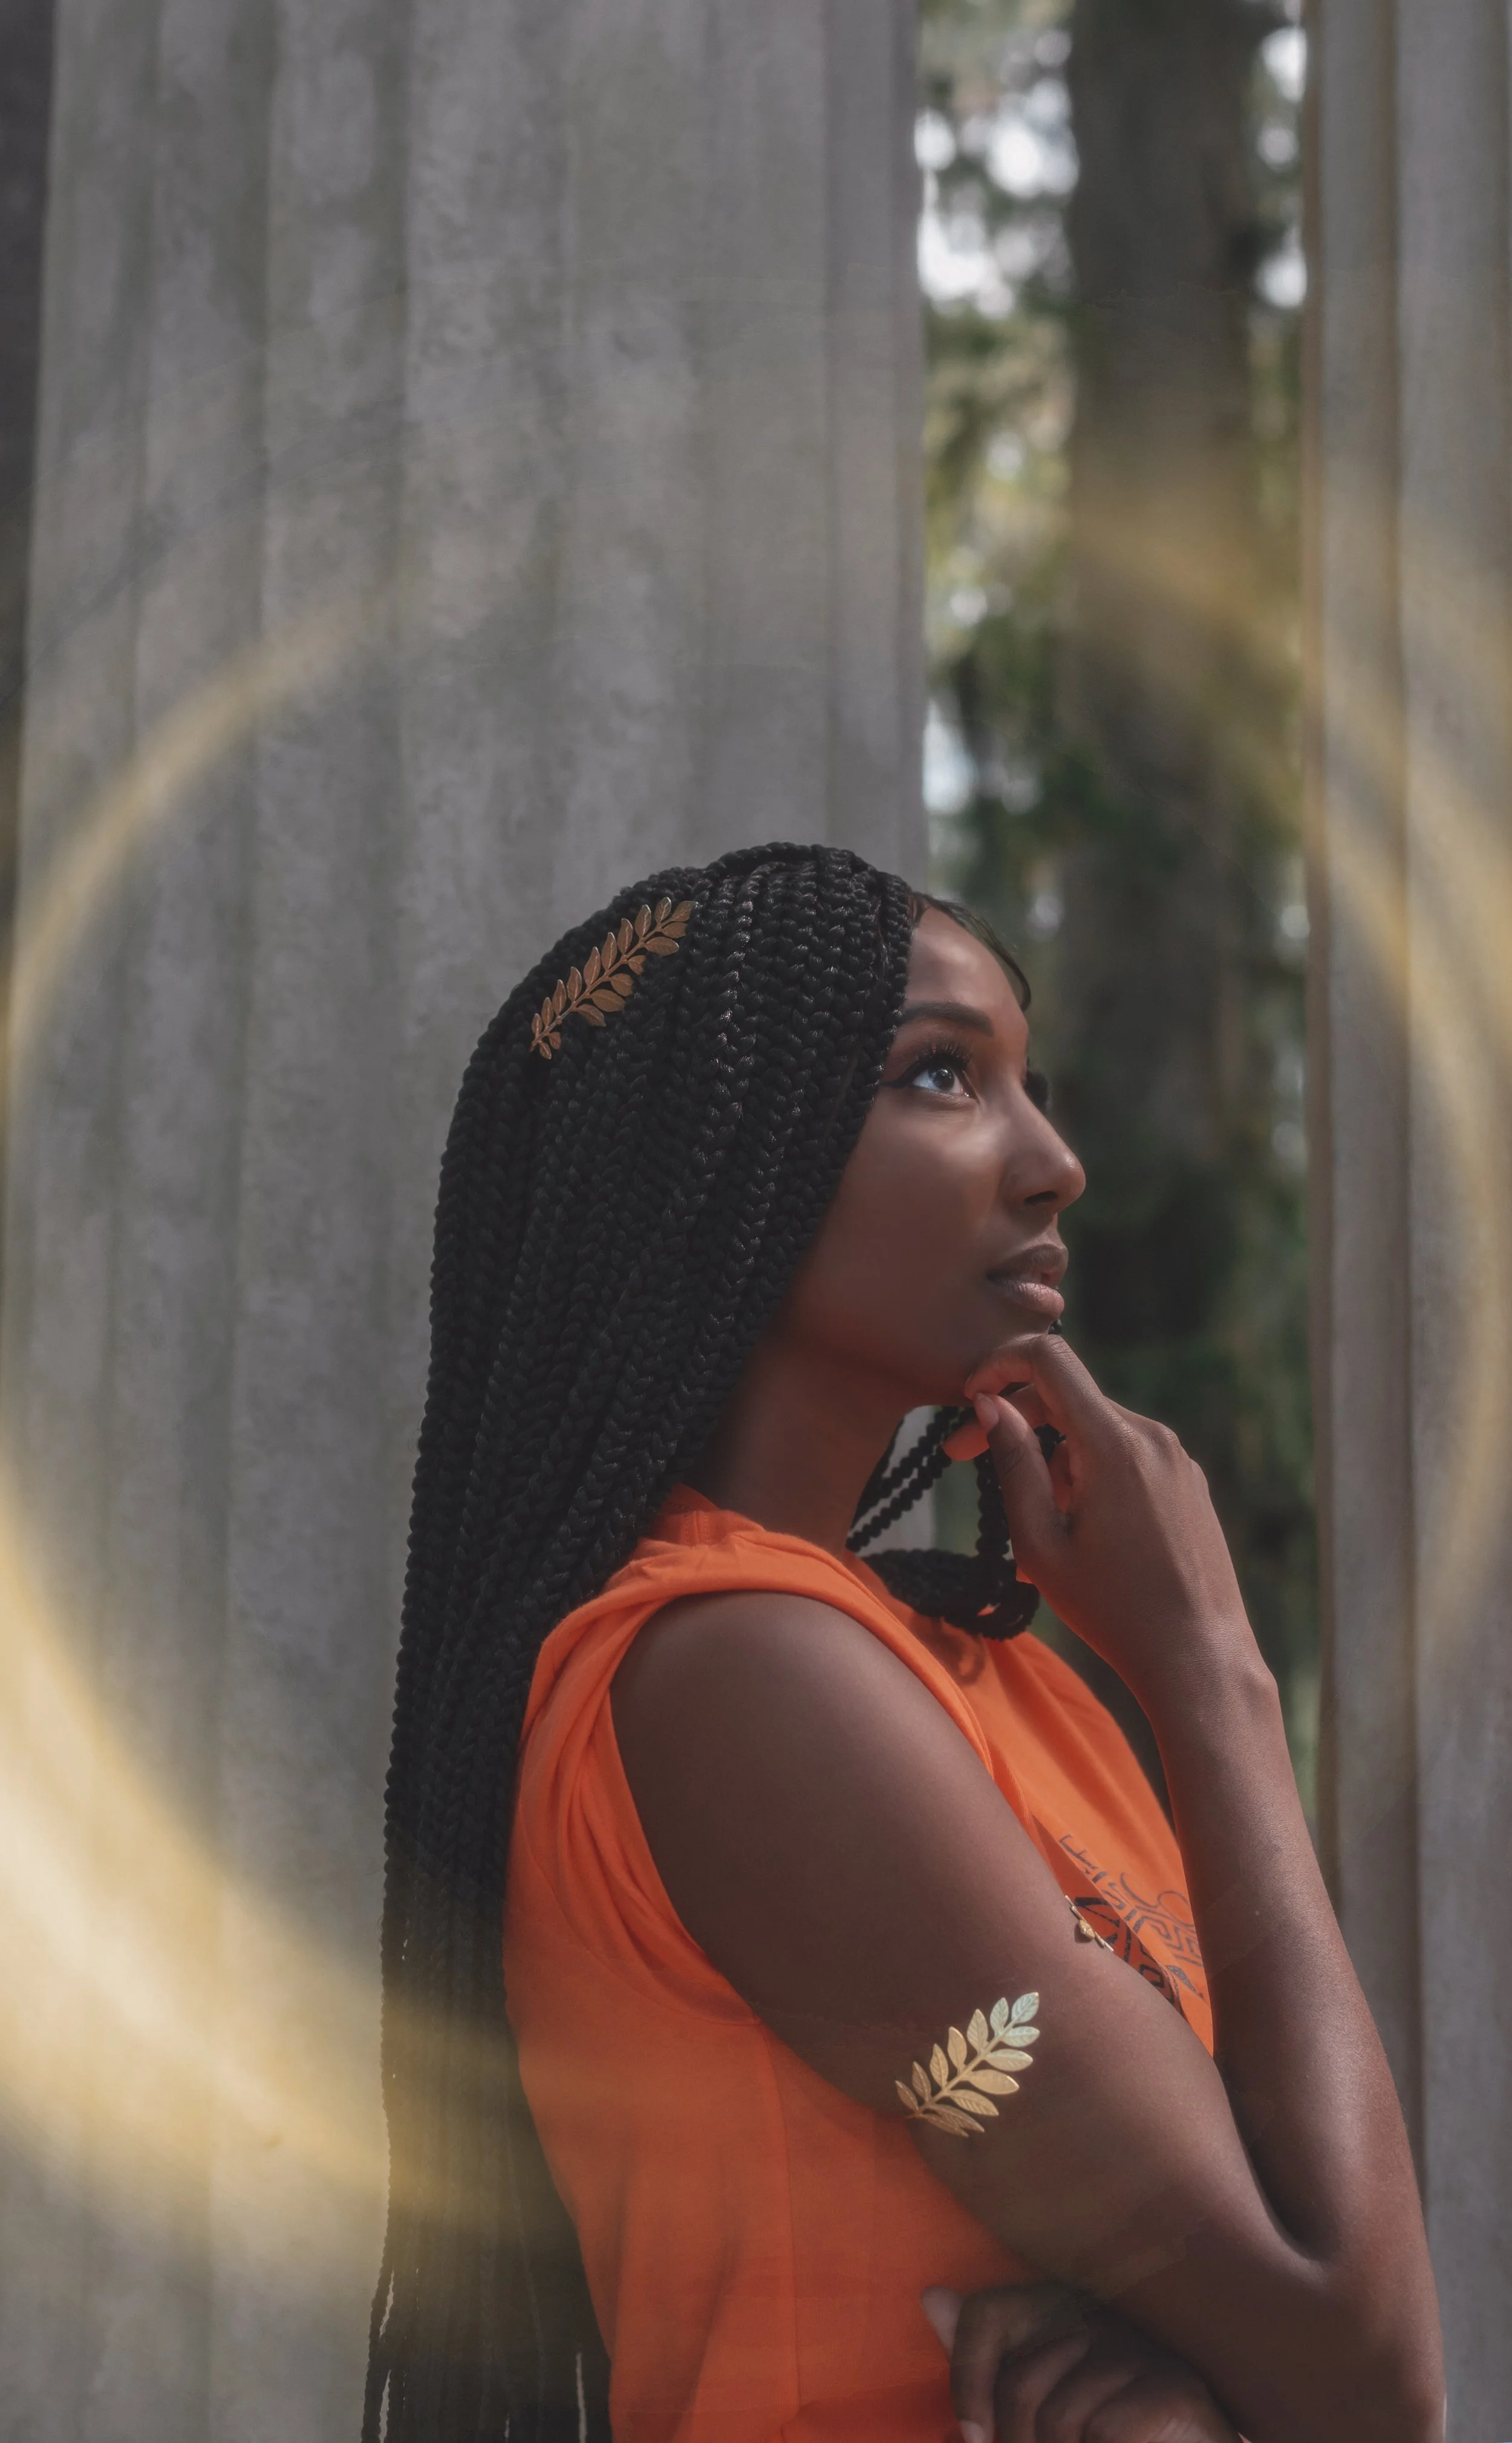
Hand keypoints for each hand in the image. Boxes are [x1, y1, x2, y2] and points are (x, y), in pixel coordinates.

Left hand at [921, 2283, 1241, 2442]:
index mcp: (1060, 2310)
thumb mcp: (1040, 2401)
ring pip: (1058, 2418)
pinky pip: (1100, 2430)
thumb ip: (988, 2363)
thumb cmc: (1108, 2432)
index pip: (986, 2314)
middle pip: (1018, 2386)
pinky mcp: (1173, 2388)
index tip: (970, 2436)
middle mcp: (1099, 2316)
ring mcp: (1139, 2350)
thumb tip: (931, 2296)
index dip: (966, 2377)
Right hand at [945, 1332, 1253, 1706]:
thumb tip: (990, 1405)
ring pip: (1094, 1431)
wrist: (1198, 1659)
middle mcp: (1152, 1437)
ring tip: (1036, 1532)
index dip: (999, 1364)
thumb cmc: (1114, 1610)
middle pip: (1067, 1397)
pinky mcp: (1188, 1482)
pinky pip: (1125, 1456)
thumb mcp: (1041, 1544)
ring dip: (1051, 1459)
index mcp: (1113, 1445)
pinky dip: (1089, 1474)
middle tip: (963, 1461)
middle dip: (1013, 1422)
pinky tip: (1077, 1532)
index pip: (1050, 1360)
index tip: (968, 1398)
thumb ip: (1013, 1465)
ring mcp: (1176, 1459)